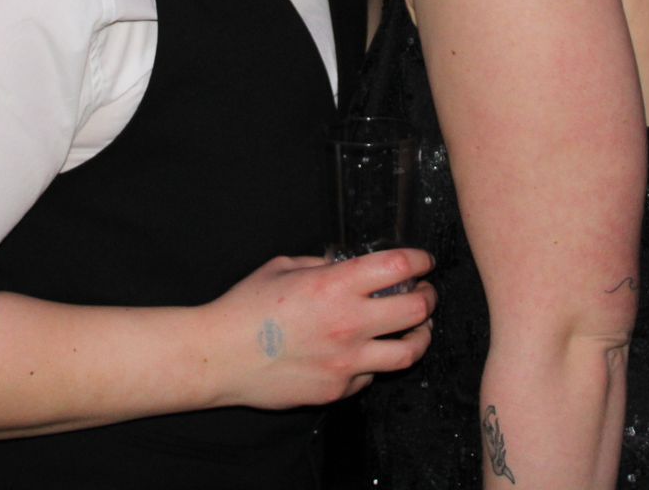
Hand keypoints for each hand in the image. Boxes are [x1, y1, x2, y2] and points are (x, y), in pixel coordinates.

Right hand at [204, 248, 435, 410]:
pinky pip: (371, 375)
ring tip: (417, 329)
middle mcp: (348, 323)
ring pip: (409, 352)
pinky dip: (375, 362)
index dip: (419, 260)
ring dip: (420, 336)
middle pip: (417, 309)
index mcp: (334, 285)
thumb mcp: (283, 267)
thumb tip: (344, 264)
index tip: (422, 261)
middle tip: (424, 293)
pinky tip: (366, 353)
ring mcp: (346, 361)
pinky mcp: (338, 389)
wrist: (220, 357)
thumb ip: (321, 264)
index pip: (399, 267)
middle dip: (428, 297)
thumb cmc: (244, 308)